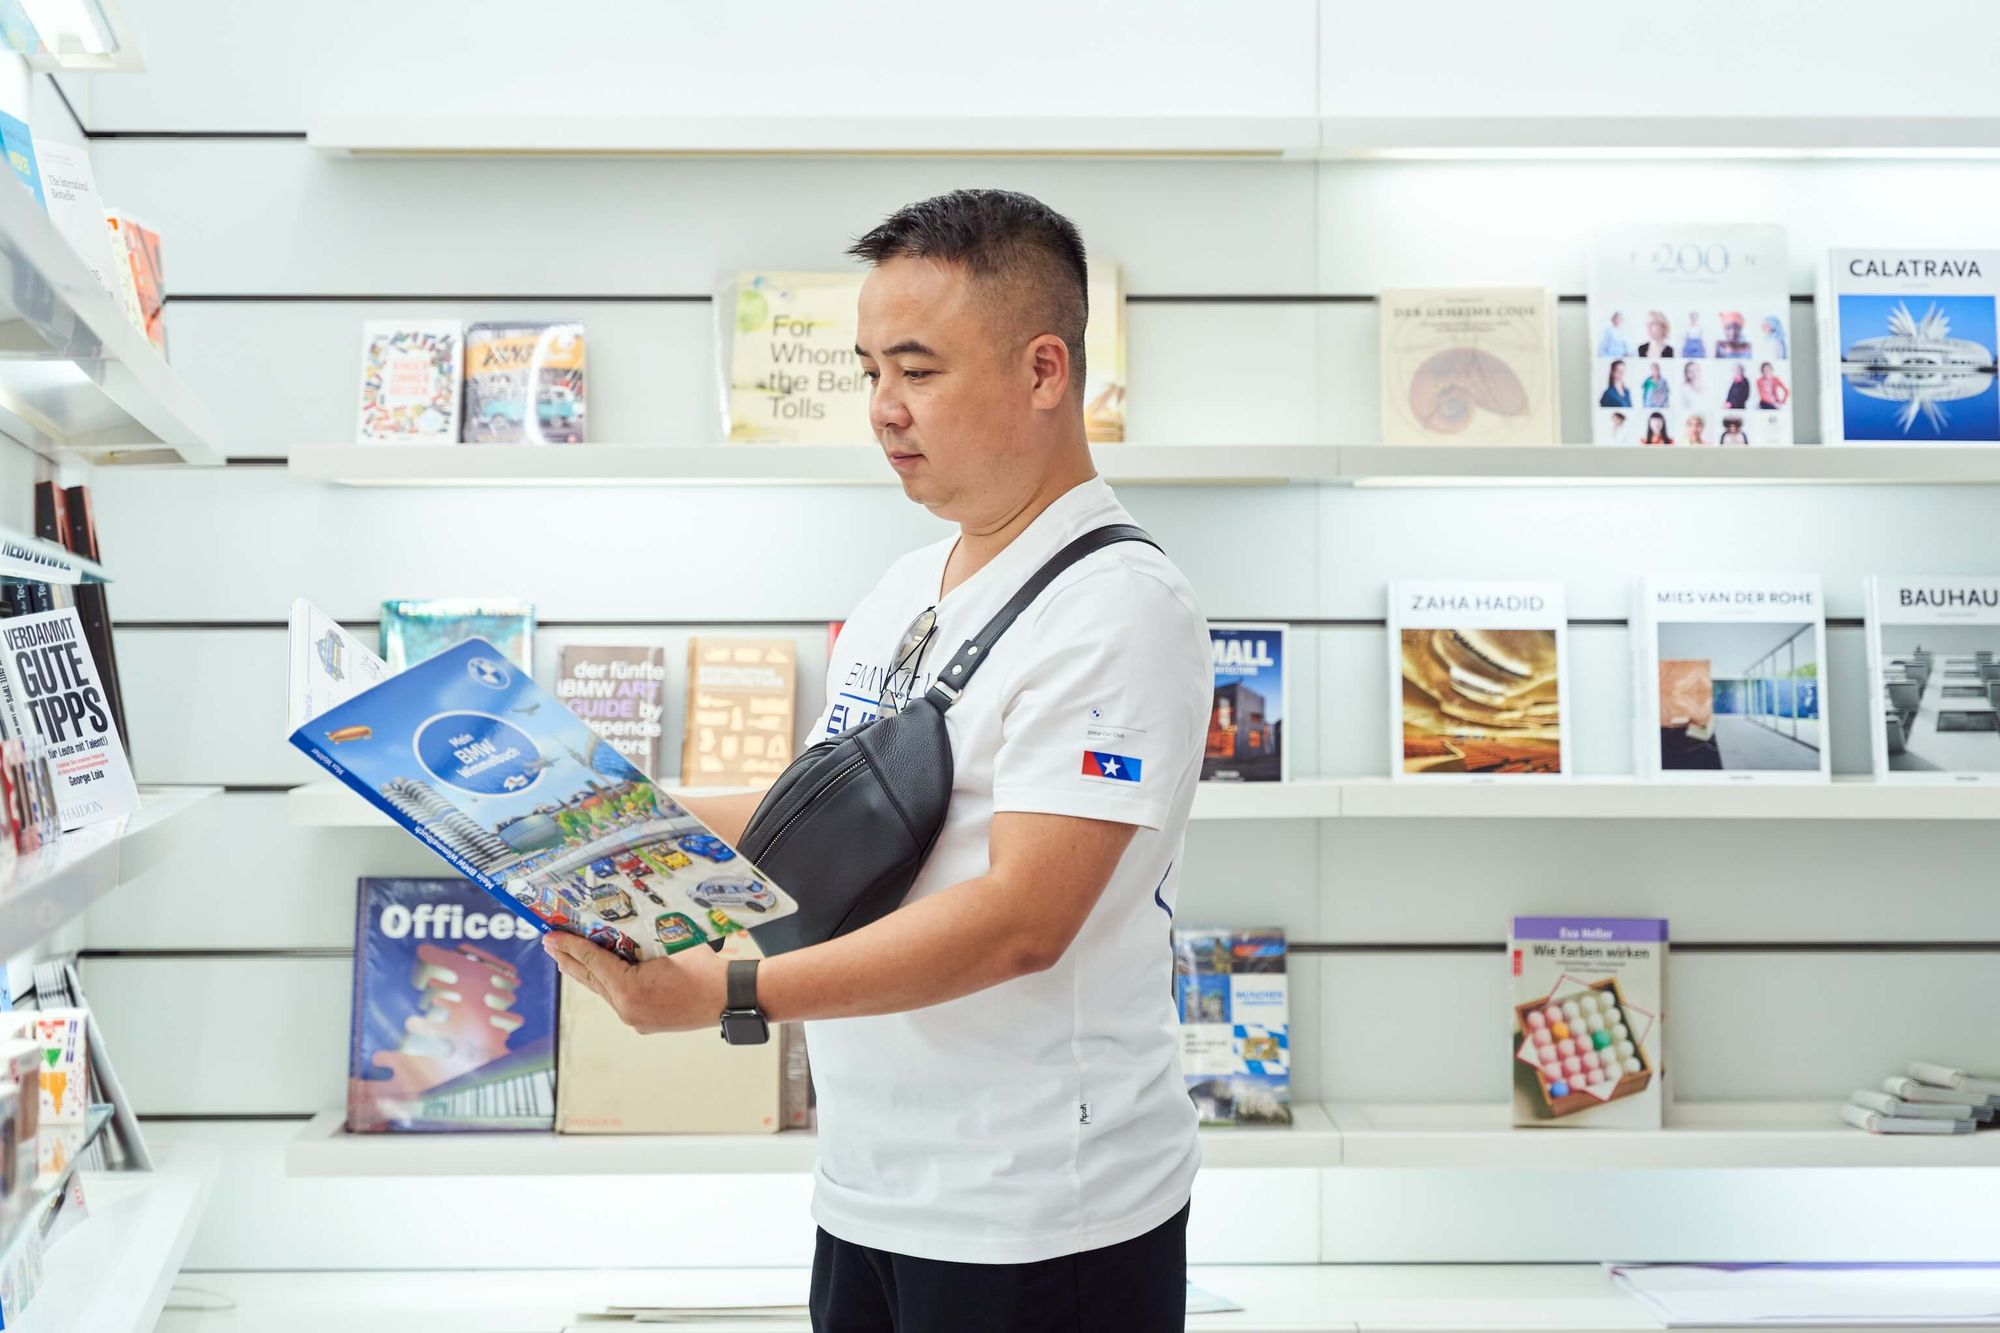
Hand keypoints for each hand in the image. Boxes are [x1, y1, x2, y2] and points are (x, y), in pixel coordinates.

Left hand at [542, 931, 728, 1034]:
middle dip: (569, 960)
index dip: (571, 946)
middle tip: (550, 944)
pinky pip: (620, 1000)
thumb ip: (641, 939)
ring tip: (567, 959)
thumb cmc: (706, 968)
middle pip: (592, 980)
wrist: (733, 998)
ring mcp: (636, 1019)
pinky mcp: (646, 1023)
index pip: (593, 961)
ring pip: (605, 991)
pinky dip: (608, 984)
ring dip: (587, 973)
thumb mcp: (671, 944)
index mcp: (630, 990)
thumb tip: (620, 923)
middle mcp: (627, 1009)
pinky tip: (603, 975)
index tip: (552, 935)